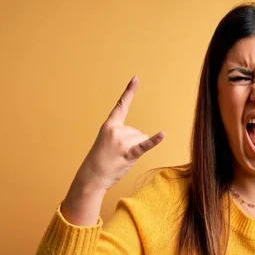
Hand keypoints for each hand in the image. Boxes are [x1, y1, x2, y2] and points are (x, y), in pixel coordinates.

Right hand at [75, 76, 164, 191]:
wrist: (92, 176)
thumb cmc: (101, 160)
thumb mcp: (107, 141)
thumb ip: (122, 134)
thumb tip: (141, 137)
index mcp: (110, 125)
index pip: (122, 105)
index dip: (129, 91)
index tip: (136, 78)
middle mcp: (116, 130)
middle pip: (138, 132)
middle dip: (131, 144)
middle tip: (117, 154)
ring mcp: (122, 141)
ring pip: (141, 140)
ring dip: (134, 151)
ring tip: (121, 158)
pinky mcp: (129, 153)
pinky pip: (144, 145)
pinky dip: (154, 141)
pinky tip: (162, 134)